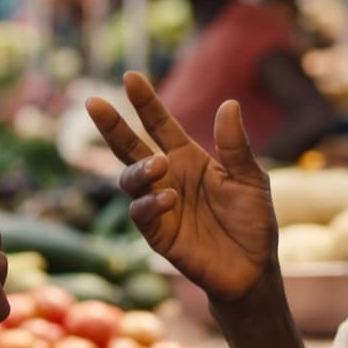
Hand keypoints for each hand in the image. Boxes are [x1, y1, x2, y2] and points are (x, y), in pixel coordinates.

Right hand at [85, 72, 278, 301]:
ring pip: (129, 179)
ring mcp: (159, 205)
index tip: (130, 77)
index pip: (160, 125)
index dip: (145, 102)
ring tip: (159, 165)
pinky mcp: (157, 233)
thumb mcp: (251, 180)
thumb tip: (229, 104)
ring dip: (139, 169)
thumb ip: (236, 146)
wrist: (253, 270)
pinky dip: (150, 203)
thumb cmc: (253, 222)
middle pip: (130, 147)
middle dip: (112, 125)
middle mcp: (167, 177)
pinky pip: (141, 213)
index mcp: (188, 159)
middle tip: (94, 103)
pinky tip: (169, 198)